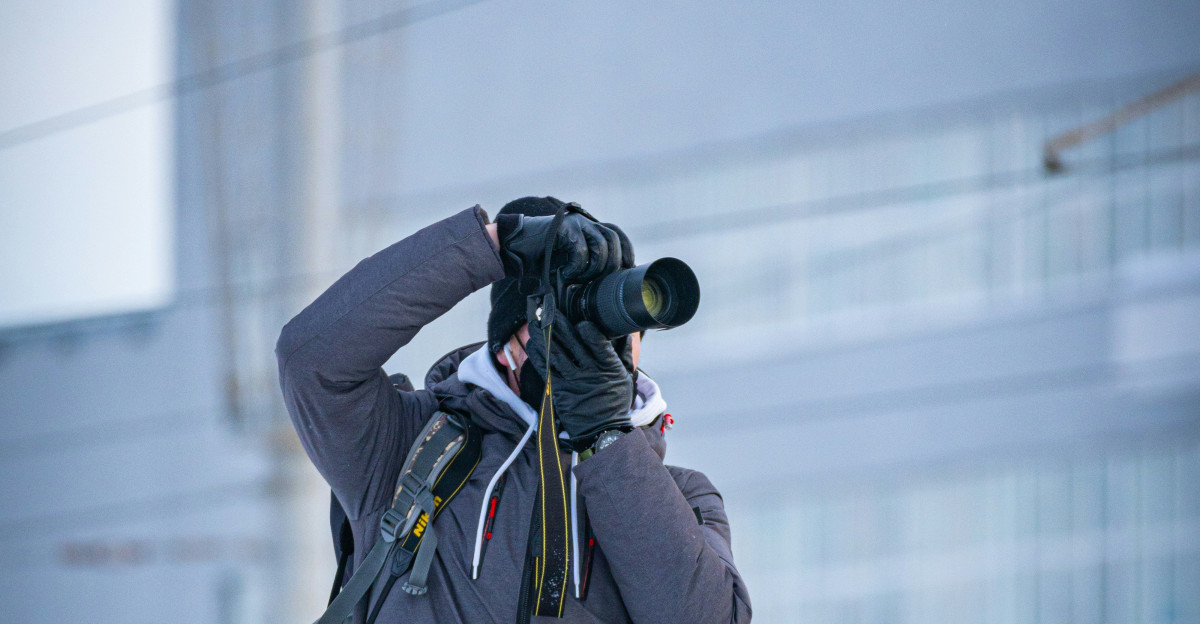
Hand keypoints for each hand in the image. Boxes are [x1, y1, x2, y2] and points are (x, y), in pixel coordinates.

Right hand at [496, 212, 622, 280]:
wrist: (512, 249)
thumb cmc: (540, 259)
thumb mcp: (568, 263)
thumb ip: (588, 266)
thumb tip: (610, 285)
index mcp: (587, 228)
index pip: (616, 233)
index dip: (626, 251)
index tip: (627, 269)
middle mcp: (583, 222)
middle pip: (613, 238)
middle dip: (612, 263)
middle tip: (601, 281)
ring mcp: (574, 222)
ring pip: (601, 244)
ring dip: (595, 267)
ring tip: (580, 278)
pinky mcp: (563, 227)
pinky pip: (581, 249)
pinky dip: (577, 267)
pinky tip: (565, 273)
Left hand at [525, 308, 633, 450]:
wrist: (603, 431)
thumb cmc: (615, 402)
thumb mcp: (625, 376)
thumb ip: (624, 353)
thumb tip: (625, 332)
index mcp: (608, 367)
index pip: (597, 343)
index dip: (588, 330)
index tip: (581, 320)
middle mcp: (589, 372)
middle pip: (572, 343)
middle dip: (559, 324)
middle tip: (548, 309)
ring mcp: (573, 381)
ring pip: (555, 354)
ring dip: (544, 336)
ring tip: (535, 321)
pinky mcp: (560, 391)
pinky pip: (546, 370)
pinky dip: (538, 356)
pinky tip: (533, 344)